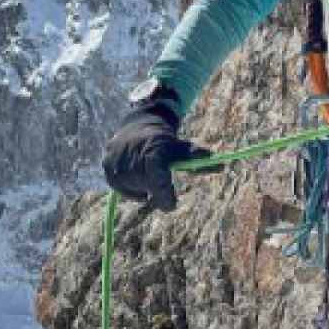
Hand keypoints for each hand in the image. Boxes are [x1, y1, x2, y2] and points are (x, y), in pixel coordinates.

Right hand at [100, 94, 209, 211]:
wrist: (138, 125)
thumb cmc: (166, 141)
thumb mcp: (183, 148)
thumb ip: (198, 159)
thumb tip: (222, 166)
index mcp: (152, 152)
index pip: (157, 182)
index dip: (164, 196)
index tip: (171, 204)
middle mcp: (131, 156)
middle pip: (147, 189)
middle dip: (156, 191)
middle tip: (161, 184)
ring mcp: (116, 162)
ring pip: (133, 191)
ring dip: (142, 189)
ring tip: (146, 172)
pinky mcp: (107, 167)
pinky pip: (121, 188)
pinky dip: (130, 186)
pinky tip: (134, 173)